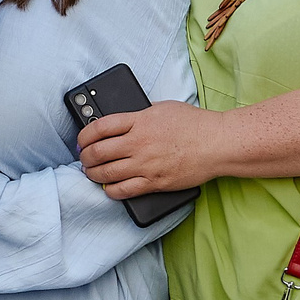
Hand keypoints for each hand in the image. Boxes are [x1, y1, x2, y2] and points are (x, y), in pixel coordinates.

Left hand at [78, 101, 216, 198]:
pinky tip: (108, 188)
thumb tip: (121, 121)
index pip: (99, 127)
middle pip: (98, 152)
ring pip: (107, 173)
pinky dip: (111, 190)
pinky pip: (124, 191)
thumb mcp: (162, 108)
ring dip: (93, 174)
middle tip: (84, 158)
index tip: (81, 140)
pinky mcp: (155, 182)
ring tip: (91, 173)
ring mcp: (146, 164)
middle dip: (85, 157)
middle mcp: (139, 143)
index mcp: (139, 120)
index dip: (83, 135)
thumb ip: (139, 115)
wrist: (218, 144)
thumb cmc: (194, 124)